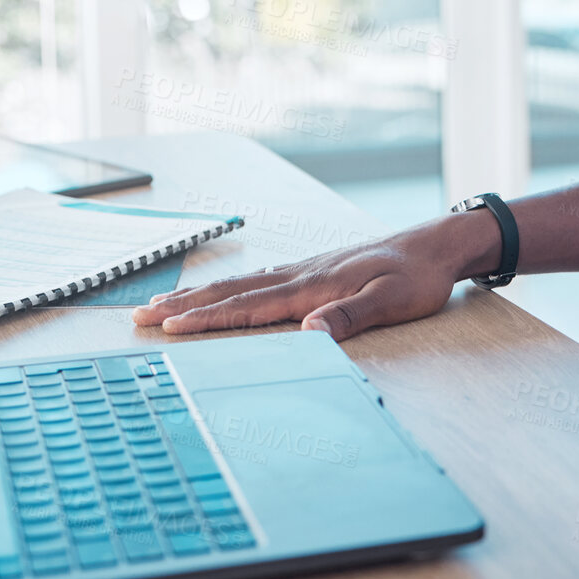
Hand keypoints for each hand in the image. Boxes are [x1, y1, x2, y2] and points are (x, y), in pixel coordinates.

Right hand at [131, 213, 499, 339]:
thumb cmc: (419, 276)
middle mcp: (303, 275)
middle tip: (140, 315)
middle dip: (186, 305)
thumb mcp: (394, 301)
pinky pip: (262, 279)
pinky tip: (225, 291)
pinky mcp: (316, 269)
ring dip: (202, 294)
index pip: (250, 306)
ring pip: (243, 283)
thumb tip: (310, 333)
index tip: (168, 327)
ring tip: (165, 303)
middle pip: (234, 291)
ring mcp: (307, 270)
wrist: (438, 245)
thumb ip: (351, 315)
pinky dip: (232, 287)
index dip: (208, 318)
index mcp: (314, 286)